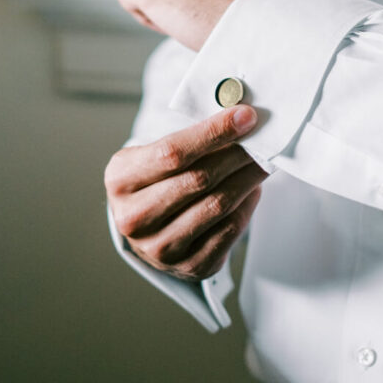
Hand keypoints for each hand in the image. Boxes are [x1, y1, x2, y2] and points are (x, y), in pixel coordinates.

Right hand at [105, 105, 267, 281]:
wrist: (145, 225)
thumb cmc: (154, 180)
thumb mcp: (152, 153)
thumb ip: (189, 138)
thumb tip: (238, 119)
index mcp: (120, 180)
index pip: (173, 152)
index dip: (213, 133)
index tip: (244, 116)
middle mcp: (134, 217)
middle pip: (198, 179)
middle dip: (236, 154)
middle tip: (261, 138)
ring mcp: (160, 247)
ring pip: (217, 205)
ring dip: (247, 178)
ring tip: (261, 160)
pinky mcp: (189, 266)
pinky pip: (228, 231)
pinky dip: (246, 205)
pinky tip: (252, 188)